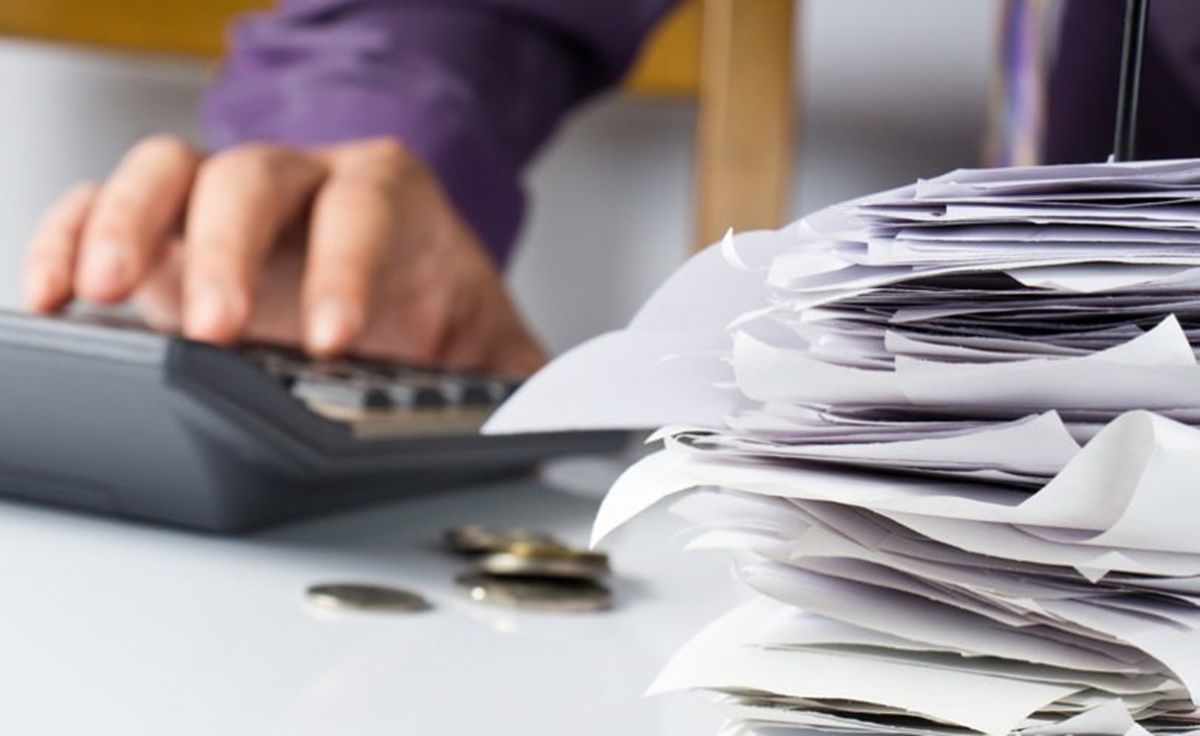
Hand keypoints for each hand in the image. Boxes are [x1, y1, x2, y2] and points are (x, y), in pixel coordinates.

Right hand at [24, 135, 546, 375]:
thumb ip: (527, 372)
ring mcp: (223, 203)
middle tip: (216, 330)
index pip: (362, 207)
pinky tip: (56, 294)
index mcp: (385, 195)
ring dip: (129, 225)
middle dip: (227, 249)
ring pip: (167, 174)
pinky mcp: (163, 234)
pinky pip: (102, 206)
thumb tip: (589, 415)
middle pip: (252, 178)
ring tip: (102, 295)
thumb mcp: (486, 338)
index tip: (335, 339)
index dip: (346, 265)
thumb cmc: (427, 299)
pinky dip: (69, 237)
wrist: (380, 276)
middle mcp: (298, 185)